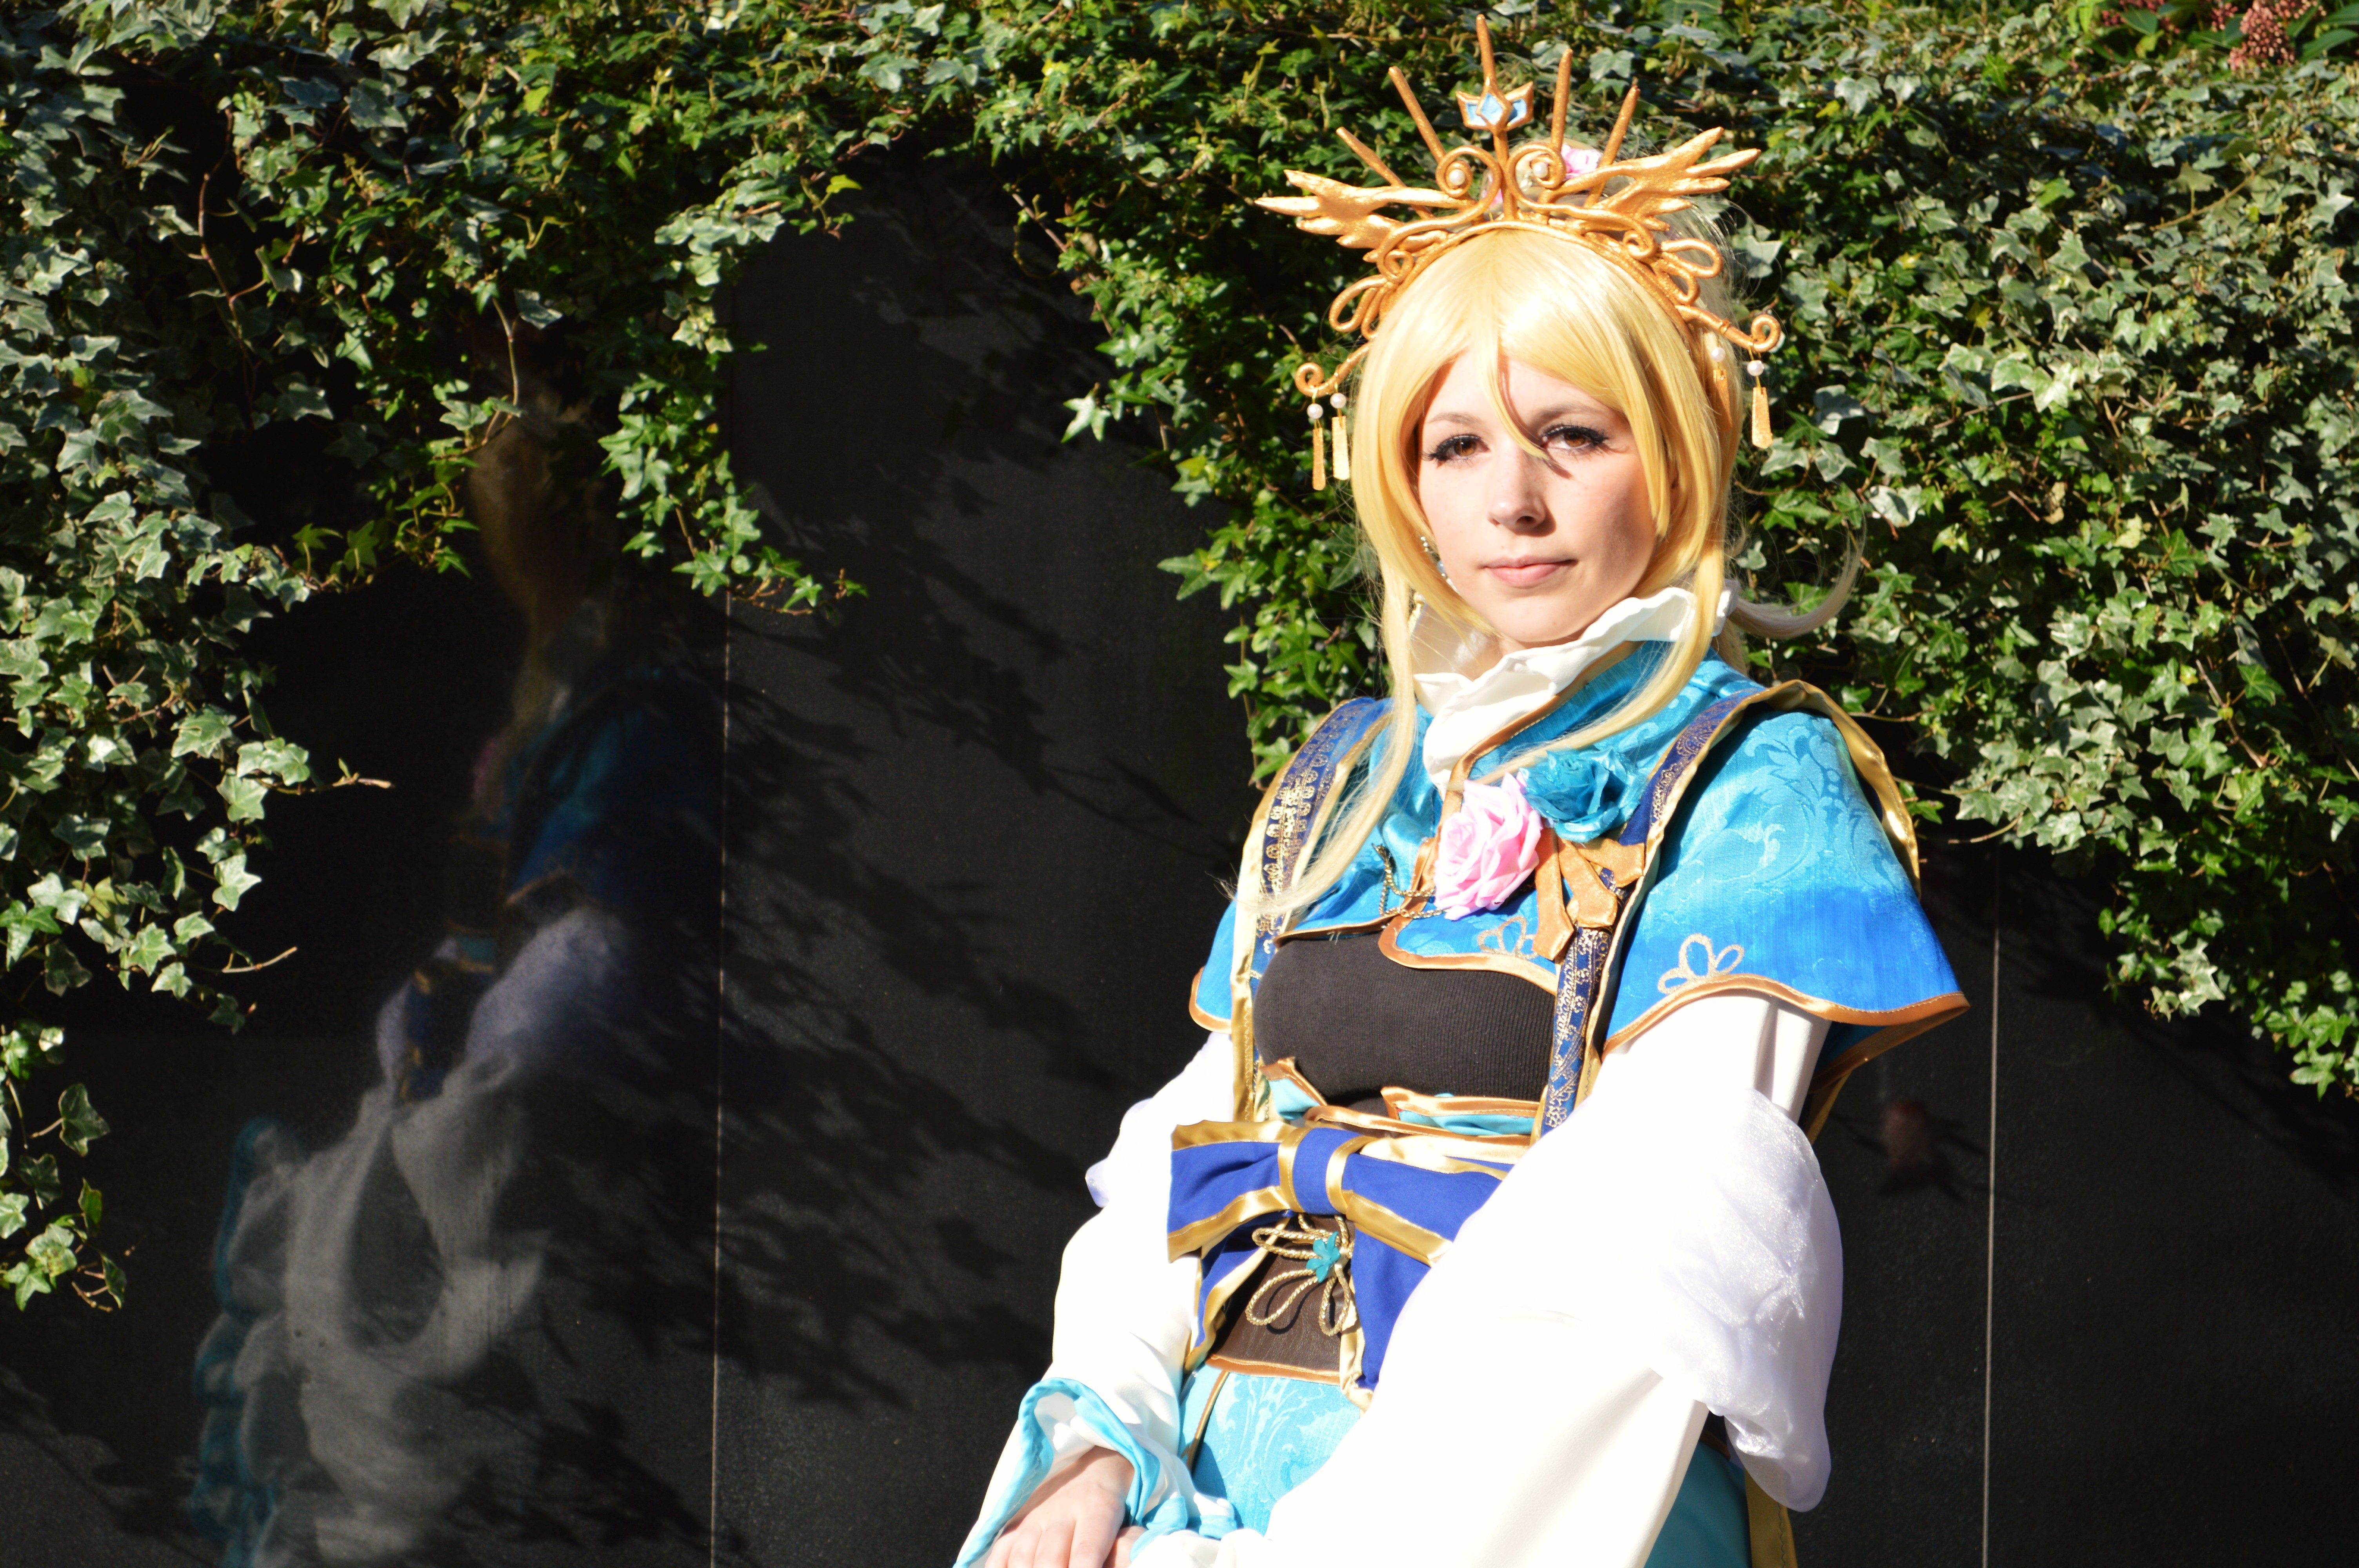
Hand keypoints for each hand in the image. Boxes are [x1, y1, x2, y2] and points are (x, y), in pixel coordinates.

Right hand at [984, 1446, 1146, 1567]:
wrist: (1099, 1462)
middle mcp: (1063, 1511)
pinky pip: (1001, 1549)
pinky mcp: (1020, 1521)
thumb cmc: (1120, 1502)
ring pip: (1023, 1554)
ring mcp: (1037, 1516)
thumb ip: (1123, 1547)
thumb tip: (1129, 1560)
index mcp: (1098, 1509)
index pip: (1087, 1550)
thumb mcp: (1131, 1518)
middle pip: (1050, 1558)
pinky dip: (997, 1566)